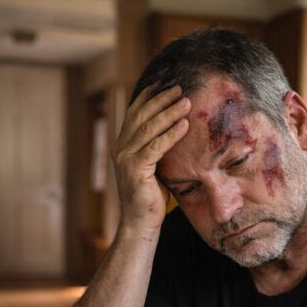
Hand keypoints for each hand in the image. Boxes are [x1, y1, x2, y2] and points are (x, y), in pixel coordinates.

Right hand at [112, 85, 190, 234]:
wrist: (140, 222)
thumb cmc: (151, 196)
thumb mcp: (154, 165)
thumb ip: (157, 147)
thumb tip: (176, 127)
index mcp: (122, 145)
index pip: (134, 113)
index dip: (148, 96)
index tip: (164, 83)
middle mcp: (120, 149)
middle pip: (141, 116)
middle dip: (161, 100)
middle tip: (180, 88)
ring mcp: (125, 159)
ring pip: (149, 128)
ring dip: (169, 113)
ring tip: (186, 102)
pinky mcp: (135, 170)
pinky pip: (156, 147)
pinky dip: (171, 134)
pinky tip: (185, 125)